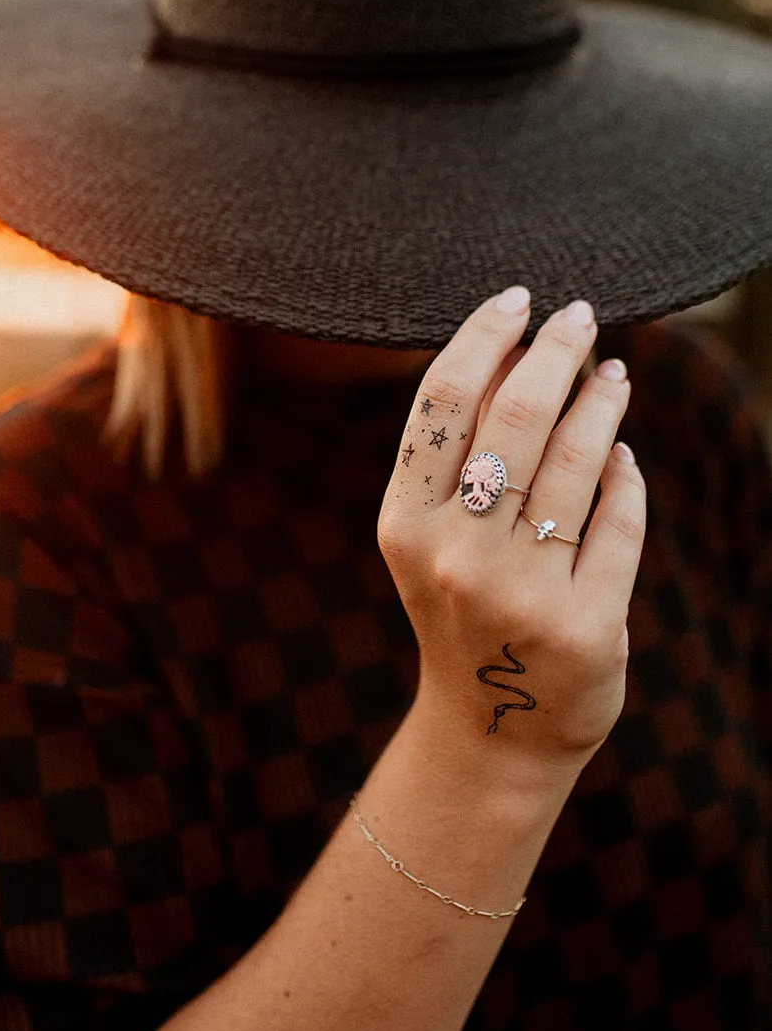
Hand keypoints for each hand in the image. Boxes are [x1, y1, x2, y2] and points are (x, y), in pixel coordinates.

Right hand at [377, 287, 644, 784]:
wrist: (492, 731)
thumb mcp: (432, 538)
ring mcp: (523, 593)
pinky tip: (621, 452)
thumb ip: (457, 456)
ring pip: (578, 458)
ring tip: (613, 373)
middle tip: (578, 315)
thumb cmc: (462, 609)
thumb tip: (510, 346)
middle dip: (554, 349)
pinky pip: (618, 519)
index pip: (444, 401)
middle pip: (516, 414)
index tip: (518, 298)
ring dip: (601, 399)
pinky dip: (625, 474)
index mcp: (404, 525)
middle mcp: (457, 555)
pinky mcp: (587, 625)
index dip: (485, 335)